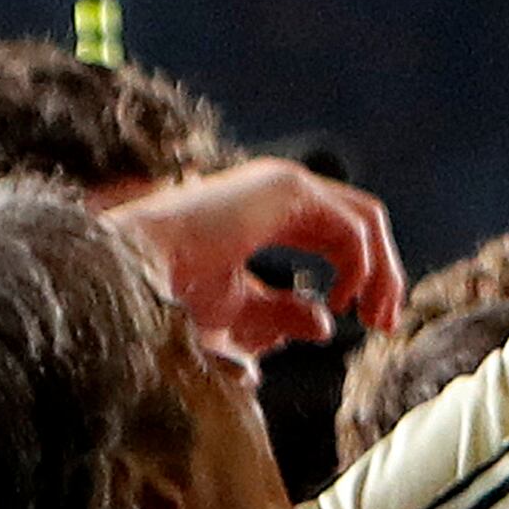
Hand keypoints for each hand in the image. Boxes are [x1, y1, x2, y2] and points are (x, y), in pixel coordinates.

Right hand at [109, 159, 402, 352]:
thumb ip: (280, 315)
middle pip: (363, 222)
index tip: (369, 325)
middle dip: (385, 274)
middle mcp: (281, 189)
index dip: (365, 277)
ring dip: (382, 272)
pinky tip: (340, 302)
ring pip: (366, 220)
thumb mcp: (236, 313)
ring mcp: (283, 183)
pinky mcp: (286, 189)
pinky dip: (361, 267)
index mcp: (269, 211)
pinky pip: (352, 227)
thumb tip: (324, 325)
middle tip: (385, 325)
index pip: (341, 233)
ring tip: (371, 318)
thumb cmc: (164, 295)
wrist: (123, 275)